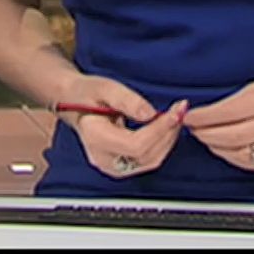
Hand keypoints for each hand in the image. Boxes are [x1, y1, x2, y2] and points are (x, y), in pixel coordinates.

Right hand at [56, 74, 188, 179]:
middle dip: (168, 133)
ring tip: (175, 117)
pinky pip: (147, 161)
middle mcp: (103, 158)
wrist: (73, 102)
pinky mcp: (120, 166)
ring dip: (167, 140)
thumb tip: (151, 114)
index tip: (176, 111)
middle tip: (180, 110)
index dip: (160, 129)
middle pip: (146, 156)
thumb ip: (127, 101)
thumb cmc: (87, 93)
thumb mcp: (105, 87)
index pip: (136, 145)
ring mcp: (112, 166)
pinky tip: (166, 127)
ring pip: (150, 161)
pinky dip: (161, 145)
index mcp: (96, 138)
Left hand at [183, 67, 253, 171]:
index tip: (191, 115)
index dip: (203, 116)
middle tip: (193, 127)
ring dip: (216, 147)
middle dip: (205, 133)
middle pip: (229, 136)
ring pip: (238, 154)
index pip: (227, 112)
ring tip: (206, 137)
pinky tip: (226, 149)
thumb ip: (241, 97)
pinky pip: (253, 165)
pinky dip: (234, 158)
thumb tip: (213, 110)